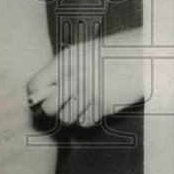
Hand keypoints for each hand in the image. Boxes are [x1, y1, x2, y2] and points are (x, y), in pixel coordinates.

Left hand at [27, 27, 143, 126]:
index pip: (35, 85)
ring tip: (77, 106)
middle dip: (51, 110)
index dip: (34, 95)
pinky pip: (85, 122)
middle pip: (49, 108)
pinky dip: (86, 119)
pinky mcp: (104, 105)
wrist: (139, 55)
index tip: (38, 99)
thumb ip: (60, 69)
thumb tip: (42, 90)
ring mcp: (89, 93)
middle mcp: (74, 78)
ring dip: (70, 116)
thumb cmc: (108, 52)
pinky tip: (91, 109)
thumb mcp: (80, 52)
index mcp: (64, 61)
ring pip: (66, 118)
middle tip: (58, 106)